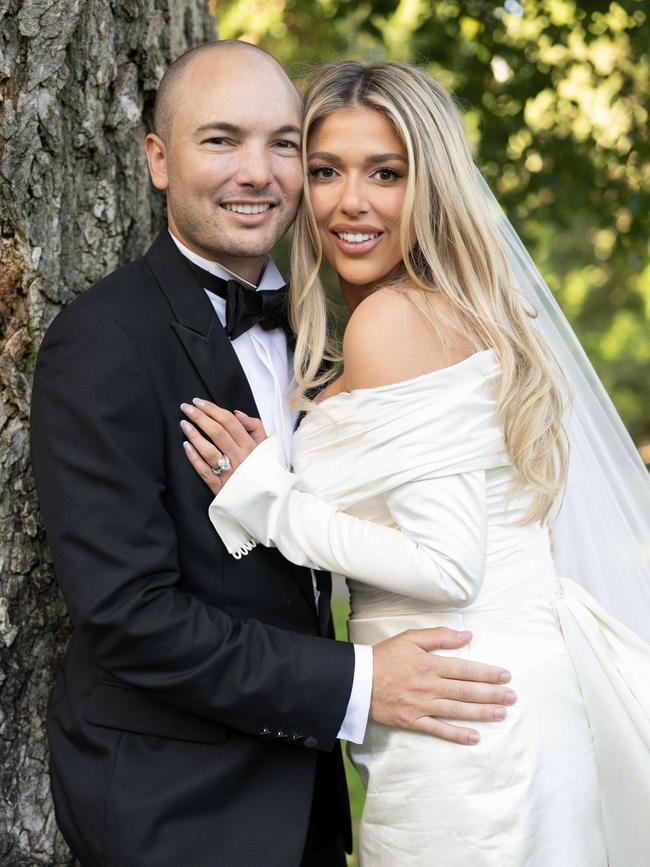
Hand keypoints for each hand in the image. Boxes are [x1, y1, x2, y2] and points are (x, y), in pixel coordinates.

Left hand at [180, 399, 265, 494]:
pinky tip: (186, 446)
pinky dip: (194, 458)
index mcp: (250, 446)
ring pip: (209, 450)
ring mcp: (229, 472)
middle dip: (200, 417)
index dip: (212, 409)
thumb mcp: (267, 446)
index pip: (229, 422)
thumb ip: (255, 427)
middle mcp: (239, 457)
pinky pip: (204, 471)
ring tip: (183, 423)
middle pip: (217, 432)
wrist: (267, 501)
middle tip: (186, 407)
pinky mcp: (220, 487)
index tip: (198, 402)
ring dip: (194, 435)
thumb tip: (237, 413)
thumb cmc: (265, 469)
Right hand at [370, 628, 516, 744]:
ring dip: (482, 713)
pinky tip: (474, 737)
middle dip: (492, 694)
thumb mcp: (410, 638)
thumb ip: (439, 636)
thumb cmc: (384, 656)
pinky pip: (439, 730)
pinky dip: (457, 734)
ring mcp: (422, 705)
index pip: (465, 669)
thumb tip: (466, 636)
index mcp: (430, 664)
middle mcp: (429, 686)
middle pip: (466, 691)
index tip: (505, 675)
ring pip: (458, 710)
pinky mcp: (413, 721)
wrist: (357, 680)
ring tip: (502, 714)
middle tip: (512, 697)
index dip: (488, 673)